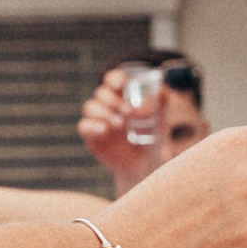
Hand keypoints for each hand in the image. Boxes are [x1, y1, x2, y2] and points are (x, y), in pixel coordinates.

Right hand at [78, 68, 207, 193]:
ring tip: (120, 124)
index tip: (122, 85)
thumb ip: (162, 103)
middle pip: (101, 93)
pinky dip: (92, 126)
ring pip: (90, 107)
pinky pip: (84, 126)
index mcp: (124, 96)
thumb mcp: (162, 121)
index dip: (115, 79)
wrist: (146, 168)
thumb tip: (160, 91)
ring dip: (103, 112)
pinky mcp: (92, 137)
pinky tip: (104, 130)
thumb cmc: (154, 140)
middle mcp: (109, 106)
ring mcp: (99, 121)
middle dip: (113, 100)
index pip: (113, 79)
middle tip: (128, 112)